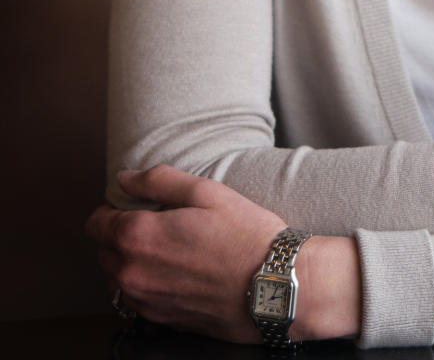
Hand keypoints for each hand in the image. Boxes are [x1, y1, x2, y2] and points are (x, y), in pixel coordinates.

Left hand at [86, 165, 359, 342]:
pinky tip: (176, 270)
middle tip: (153, 222)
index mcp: (138, 237)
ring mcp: (145, 301)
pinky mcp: (161, 320)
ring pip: (116, 278)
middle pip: (102, 252)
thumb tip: (124, 178)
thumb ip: (158, 180)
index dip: (110, 208)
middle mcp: (132, 274)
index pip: (95, 224)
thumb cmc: (244, 234)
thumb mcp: (205, 191)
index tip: (131, 203)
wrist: (274, 284)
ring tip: (165, 247)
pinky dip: (146, 283)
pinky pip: (137, 298)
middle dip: (117, 235)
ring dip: (129, 261)